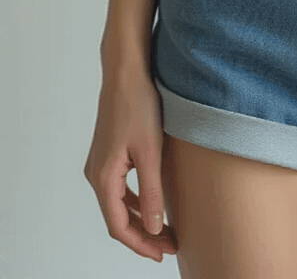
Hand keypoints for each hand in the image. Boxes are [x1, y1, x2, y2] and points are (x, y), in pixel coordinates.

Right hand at [83, 69, 178, 262]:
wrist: (125, 73)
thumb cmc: (137, 106)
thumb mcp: (150, 152)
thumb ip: (152, 192)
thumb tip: (155, 227)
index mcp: (103, 177)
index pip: (119, 226)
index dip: (140, 244)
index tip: (162, 254)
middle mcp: (96, 174)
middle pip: (117, 219)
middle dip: (143, 236)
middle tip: (169, 246)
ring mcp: (100, 164)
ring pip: (118, 205)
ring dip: (140, 220)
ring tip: (165, 231)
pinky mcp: (108, 155)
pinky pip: (119, 189)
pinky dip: (135, 202)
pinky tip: (153, 205)